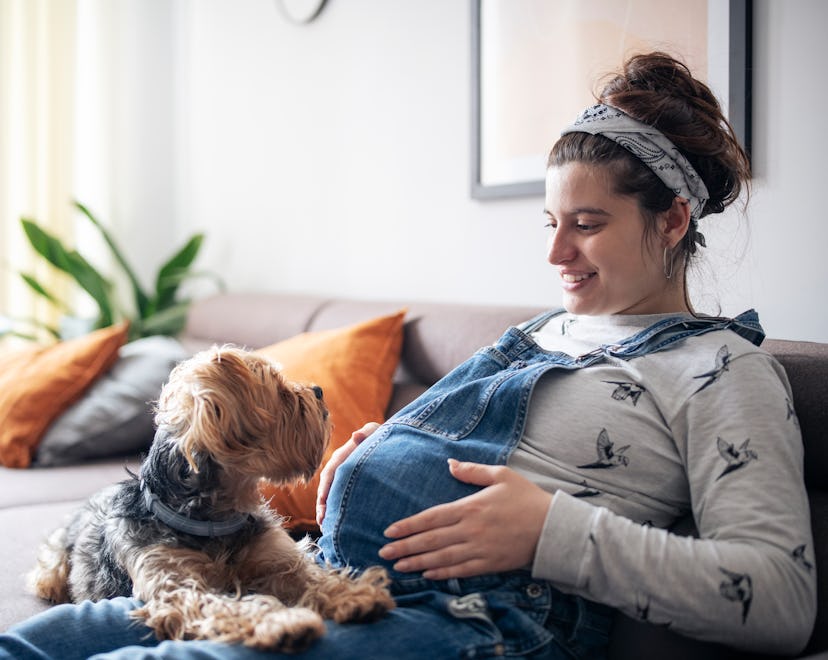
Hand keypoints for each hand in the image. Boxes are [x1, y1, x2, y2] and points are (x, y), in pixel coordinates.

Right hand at [316, 422, 380, 525]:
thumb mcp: (373, 431)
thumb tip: (356, 435)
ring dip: (327, 510)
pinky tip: (337, 524)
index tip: (323, 502)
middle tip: (323, 521)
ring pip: (331, 495)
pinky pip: (339, 498)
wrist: (383, 439)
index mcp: (341, 456)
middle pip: (326, 488)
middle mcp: (338, 468)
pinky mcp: (348, 485)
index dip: (325, 488)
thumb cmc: (377, 435)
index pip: (329, 473)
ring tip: (326, 528)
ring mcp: (342, 477)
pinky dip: (336, 510)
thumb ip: (366, 433)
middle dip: (323, 505)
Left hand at [379, 459, 552, 579]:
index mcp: (470, 507)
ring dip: (418, 562)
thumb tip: (450, 464)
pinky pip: (461, 571)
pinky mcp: (490, 564)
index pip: (431, 518)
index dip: (409, 526)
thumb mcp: (501, 475)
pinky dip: (442, 573)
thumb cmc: (527, 498)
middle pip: (431, 540)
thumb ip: (473, 471)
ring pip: (442, 558)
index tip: (390, 531)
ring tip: (399, 566)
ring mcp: (479, 550)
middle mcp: (471, 530)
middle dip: (405, 547)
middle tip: (383, 553)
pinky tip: (427, 574)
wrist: (553, 528)